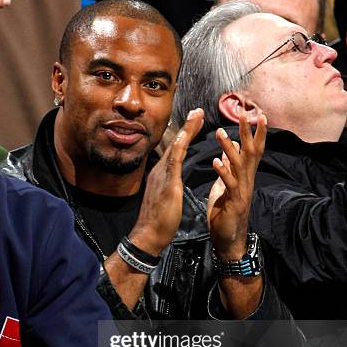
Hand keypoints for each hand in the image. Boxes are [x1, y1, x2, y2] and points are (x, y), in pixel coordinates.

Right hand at [129, 108, 203, 253]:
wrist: (148, 235)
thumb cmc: (158, 222)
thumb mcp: (165, 199)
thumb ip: (168, 188)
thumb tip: (171, 184)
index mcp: (161, 175)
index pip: (175, 151)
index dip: (184, 136)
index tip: (194, 122)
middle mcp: (160, 171)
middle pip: (175, 144)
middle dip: (186, 127)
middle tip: (197, 111)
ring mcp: (162, 176)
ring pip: (175, 147)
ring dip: (186, 130)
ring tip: (197, 115)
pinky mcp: (167, 183)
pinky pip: (174, 161)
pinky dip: (181, 146)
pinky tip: (186, 136)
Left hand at [207, 113, 266, 259]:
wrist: (227, 241)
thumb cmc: (225, 215)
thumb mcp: (225, 188)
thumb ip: (228, 171)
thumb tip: (227, 154)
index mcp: (244, 177)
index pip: (253, 151)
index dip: (256, 134)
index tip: (258, 115)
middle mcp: (247, 182)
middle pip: (250, 153)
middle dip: (248, 133)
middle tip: (246, 114)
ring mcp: (242, 192)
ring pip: (239, 166)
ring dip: (230, 148)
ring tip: (220, 133)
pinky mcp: (234, 203)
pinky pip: (229, 184)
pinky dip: (223, 172)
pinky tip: (215, 160)